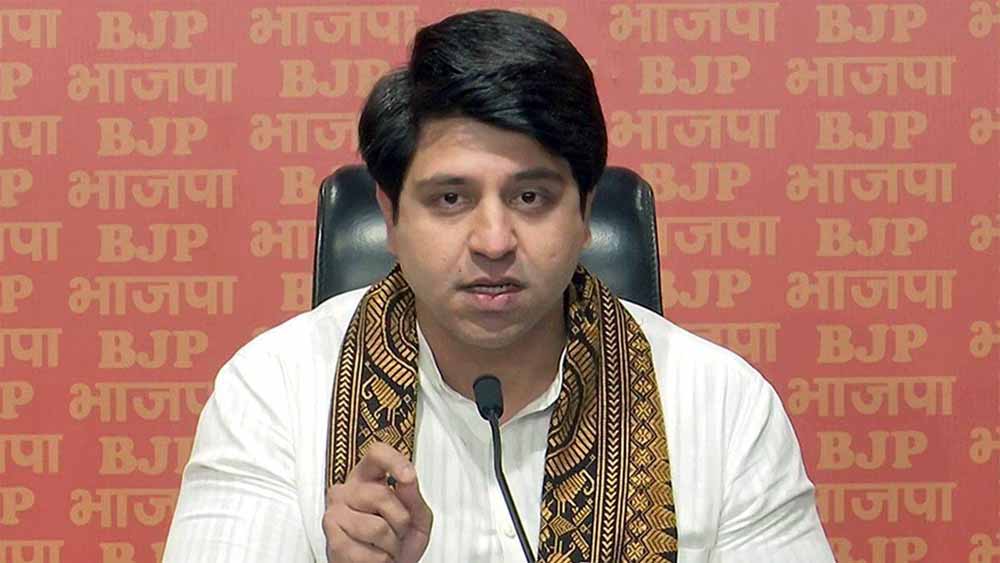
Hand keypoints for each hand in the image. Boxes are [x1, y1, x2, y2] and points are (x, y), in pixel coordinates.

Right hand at [324, 443, 432, 561]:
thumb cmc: (398, 540)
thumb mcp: (416, 517)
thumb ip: (414, 497)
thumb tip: (407, 478)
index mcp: (368, 477)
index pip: (376, 454)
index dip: (394, 461)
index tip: (408, 477)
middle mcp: (346, 490)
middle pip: (382, 495)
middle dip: (401, 522)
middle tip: (397, 532)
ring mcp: (335, 514)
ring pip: (377, 528)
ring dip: (391, 545)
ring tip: (385, 546)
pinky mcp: (331, 541)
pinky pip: (367, 553)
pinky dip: (379, 561)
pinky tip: (373, 556)